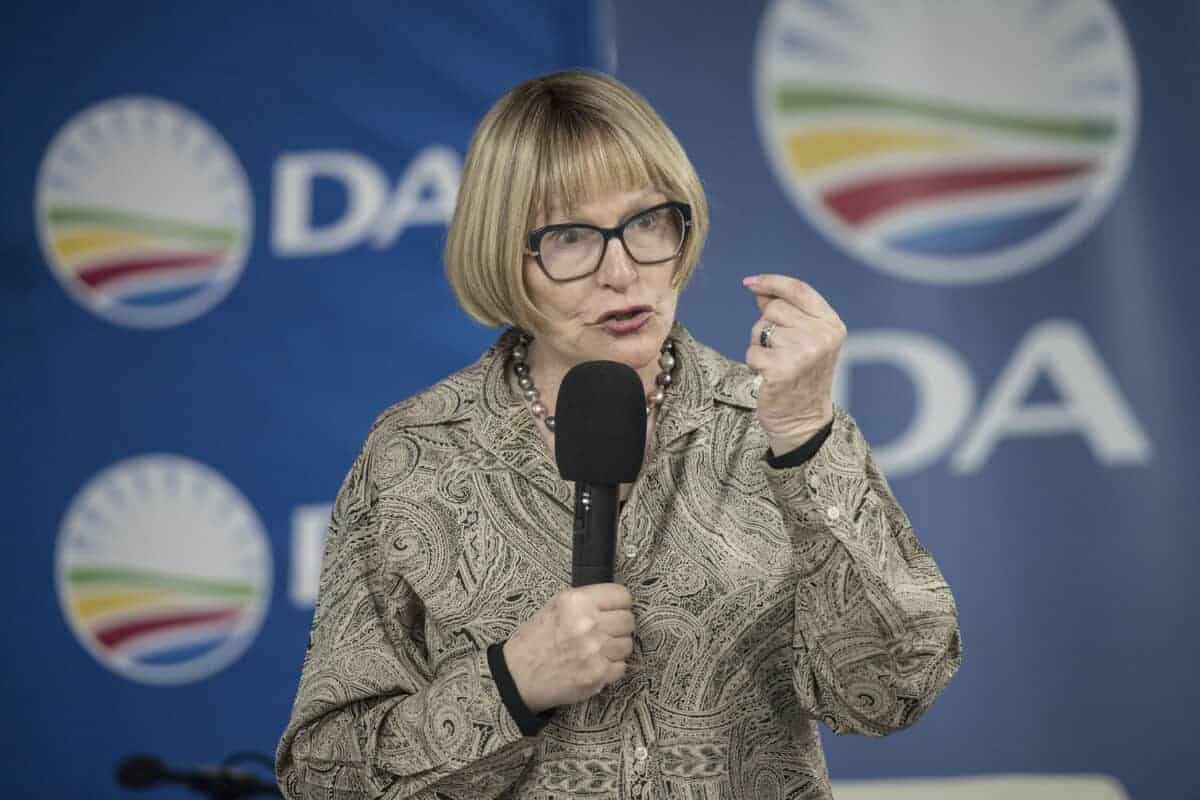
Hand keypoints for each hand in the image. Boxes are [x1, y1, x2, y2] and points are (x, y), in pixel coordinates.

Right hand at [502, 583, 634, 712]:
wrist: (518, 676)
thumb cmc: (535, 640)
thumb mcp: (555, 606)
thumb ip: (586, 602)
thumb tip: (615, 603)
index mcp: (577, 602)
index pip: (622, 596)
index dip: (619, 604)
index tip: (615, 610)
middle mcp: (588, 624)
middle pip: (628, 620)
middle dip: (618, 626)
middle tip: (604, 632)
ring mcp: (595, 651)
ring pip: (627, 644)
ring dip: (615, 648)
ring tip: (596, 650)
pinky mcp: (599, 675)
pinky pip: (621, 667)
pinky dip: (611, 667)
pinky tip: (594, 664)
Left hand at [743, 274, 845, 453]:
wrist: (803, 419)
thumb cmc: (801, 375)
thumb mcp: (804, 339)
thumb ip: (786, 311)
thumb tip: (759, 289)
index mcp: (832, 325)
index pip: (799, 290)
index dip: (772, 282)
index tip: (750, 283)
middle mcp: (822, 336)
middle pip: (775, 308)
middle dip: (768, 325)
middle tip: (779, 349)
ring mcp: (803, 352)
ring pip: (761, 329)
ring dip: (760, 345)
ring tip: (776, 363)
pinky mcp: (782, 369)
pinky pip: (753, 352)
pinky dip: (754, 363)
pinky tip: (769, 375)